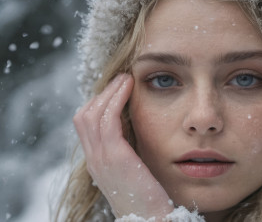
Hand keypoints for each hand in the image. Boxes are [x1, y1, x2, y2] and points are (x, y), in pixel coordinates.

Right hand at [73, 74, 173, 219]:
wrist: (152, 220)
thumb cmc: (149, 198)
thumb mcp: (134, 171)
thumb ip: (129, 152)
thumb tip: (136, 130)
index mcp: (98, 162)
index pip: (86, 125)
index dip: (99, 104)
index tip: (118, 92)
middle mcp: (94, 159)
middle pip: (84, 116)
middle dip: (102, 94)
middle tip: (121, 81)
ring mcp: (101, 158)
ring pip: (93, 113)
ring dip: (109, 92)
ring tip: (126, 79)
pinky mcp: (115, 156)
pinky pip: (108, 118)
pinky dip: (116, 99)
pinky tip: (128, 88)